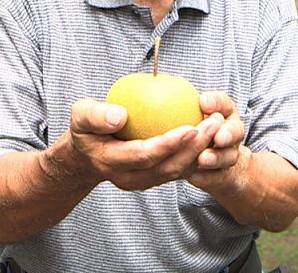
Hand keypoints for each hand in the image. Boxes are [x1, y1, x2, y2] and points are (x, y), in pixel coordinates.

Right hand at [63, 99, 221, 190]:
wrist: (85, 157)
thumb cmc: (85, 130)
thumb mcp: (80, 116)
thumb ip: (96, 116)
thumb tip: (120, 115)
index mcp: (111, 162)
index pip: (144, 155)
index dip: (168, 144)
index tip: (190, 128)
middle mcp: (129, 177)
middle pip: (167, 166)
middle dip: (194, 147)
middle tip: (213, 123)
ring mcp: (143, 181)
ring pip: (177, 171)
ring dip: (200, 151)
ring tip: (217, 126)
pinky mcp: (153, 178)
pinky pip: (178, 170)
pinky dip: (196, 155)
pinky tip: (209, 134)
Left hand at [188, 91, 246, 190]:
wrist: (219, 160)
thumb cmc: (195, 128)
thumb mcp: (191, 114)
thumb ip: (181, 106)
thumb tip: (144, 95)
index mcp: (224, 113)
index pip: (224, 103)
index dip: (217, 103)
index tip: (204, 103)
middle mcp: (231, 132)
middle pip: (236, 131)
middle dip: (228, 132)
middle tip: (218, 136)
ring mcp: (229, 155)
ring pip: (228, 157)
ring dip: (217, 158)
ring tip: (203, 159)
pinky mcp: (223, 176)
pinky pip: (218, 178)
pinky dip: (208, 178)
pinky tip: (195, 177)